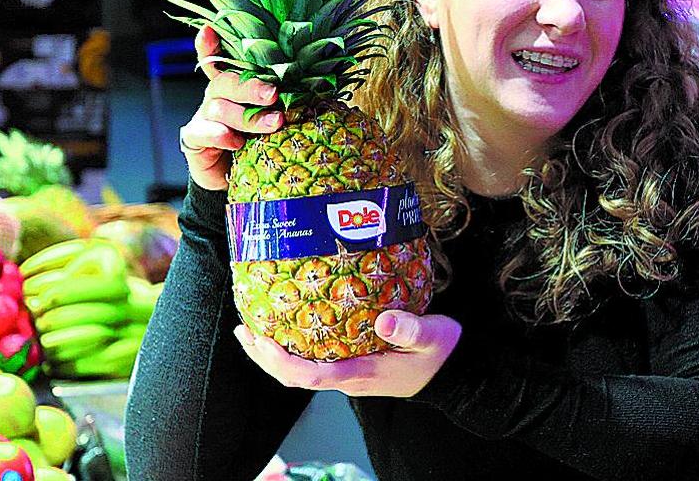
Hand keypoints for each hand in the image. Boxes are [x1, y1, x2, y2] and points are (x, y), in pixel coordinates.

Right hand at [178, 25, 283, 189]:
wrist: (240, 177)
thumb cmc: (262, 139)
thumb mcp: (276, 115)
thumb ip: (287, 98)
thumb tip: (318, 83)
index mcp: (237, 84)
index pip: (222, 58)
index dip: (212, 44)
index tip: (210, 29)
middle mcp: (217, 95)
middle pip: (226, 81)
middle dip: (251, 86)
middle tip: (274, 93)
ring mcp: (204, 116)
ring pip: (219, 107)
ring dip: (248, 116)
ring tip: (274, 123)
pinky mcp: (194, 140)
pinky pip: (200, 132)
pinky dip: (218, 134)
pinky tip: (235, 141)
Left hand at [234, 310, 461, 397]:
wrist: (453, 371)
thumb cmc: (442, 352)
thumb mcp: (433, 336)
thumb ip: (411, 329)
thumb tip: (384, 319)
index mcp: (363, 373)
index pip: (312, 375)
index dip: (282, 361)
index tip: (263, 340)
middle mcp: (350, 378)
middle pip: (295, 377)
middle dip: (266, 357)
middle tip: (246, 330)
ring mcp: (349, 375)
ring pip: (300, 372)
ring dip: (273, 355)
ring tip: (254, 330)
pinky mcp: (353, 366)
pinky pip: (312, 362)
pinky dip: (292, 349)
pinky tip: (287, 330)